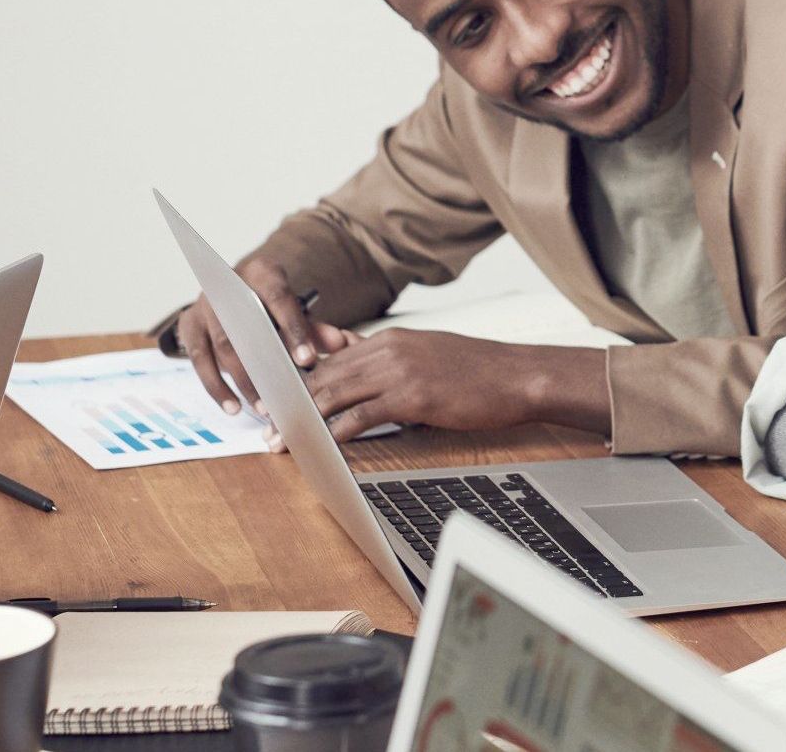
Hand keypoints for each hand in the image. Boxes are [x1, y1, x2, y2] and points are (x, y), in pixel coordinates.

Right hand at [174, 258, 348, 415]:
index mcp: (261, 273)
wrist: (235, 290)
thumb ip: (314, 327)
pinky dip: (217, 387)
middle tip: (285, 394)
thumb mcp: (294, 309)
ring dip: (243, 382)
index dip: (294, 329)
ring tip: (263, 407)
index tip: (307, 360)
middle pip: (246, 327)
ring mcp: (203, 305)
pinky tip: (233, 407)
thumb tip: (340, 342)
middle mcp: (227, 285)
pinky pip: (199, 361)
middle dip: (266, 365)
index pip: (279, 299)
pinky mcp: (188, 326)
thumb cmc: (270, 304)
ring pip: (222, 347)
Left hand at [296, 331, 593, 442]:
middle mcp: (388, 349)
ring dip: (303, 421)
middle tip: (267, 426)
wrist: (517, 375)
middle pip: (324, 375)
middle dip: (290, 403)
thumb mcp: (428, 352)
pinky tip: (320, 446)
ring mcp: (399, 371)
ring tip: (281, 441)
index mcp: (390, 338)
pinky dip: (335, 432)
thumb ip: (390, 357)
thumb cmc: (478, 370)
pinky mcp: (412, 396)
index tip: (277, 400)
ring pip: (335, 394)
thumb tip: (358, 361)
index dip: (300, 382)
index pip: (331, 359)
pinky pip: (361, 415)